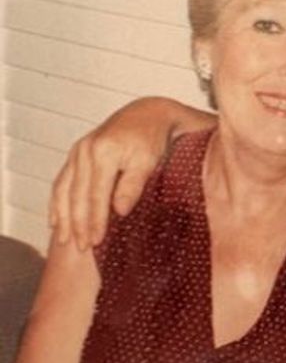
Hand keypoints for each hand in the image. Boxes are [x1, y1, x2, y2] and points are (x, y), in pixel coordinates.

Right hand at [50, 97, 214, 248]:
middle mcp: (86, 150)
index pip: (97, 195)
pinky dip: (56, 202)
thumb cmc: (153, 139)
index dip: (95, 220)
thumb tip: (120, 211)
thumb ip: (133, 185)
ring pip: (64, 189)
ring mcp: (78, 151)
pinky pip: (61, 180)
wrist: (148, 114)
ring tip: (64, 240)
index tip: (96, 241)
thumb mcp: (149, 160)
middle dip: (78, 224)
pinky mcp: (76, 153)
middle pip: (77, 195)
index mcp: (104, 152)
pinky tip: (55, 220)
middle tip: (80, 248)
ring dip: (63, 216)